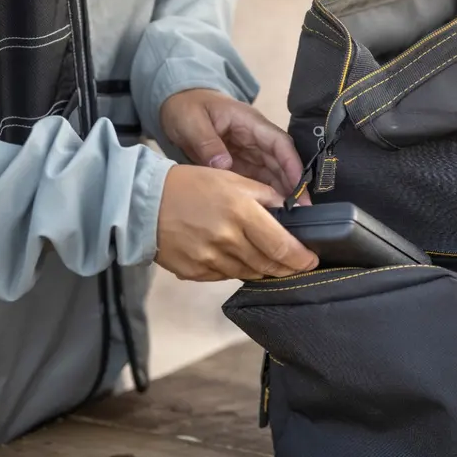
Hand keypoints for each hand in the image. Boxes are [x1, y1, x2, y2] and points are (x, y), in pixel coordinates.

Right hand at [155, 165, 318, 280]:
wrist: (144, 203)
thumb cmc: (189, 186)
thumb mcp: (232, 179)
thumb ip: (265, 195)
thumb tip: (290, 210)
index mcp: (241, 213)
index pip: (282, 246)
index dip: (302, 258)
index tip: (311, 260)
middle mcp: (228, 240)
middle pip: (269, 265)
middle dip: (286, 267)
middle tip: (295, 264)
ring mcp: (210, 260)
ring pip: (249, 273)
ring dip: (262, 268)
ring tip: (266, 259)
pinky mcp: (196, 272)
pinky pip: (225, 276)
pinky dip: (236, 268)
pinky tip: (234, 257)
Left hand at [160, 88, 310, 203]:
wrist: (176, 105)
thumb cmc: (187, 107)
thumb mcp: (193, 121)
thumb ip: (208, 142)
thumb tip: (223, 164)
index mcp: (250, 123)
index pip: (279, 144)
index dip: (292, 165)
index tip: (300, 187)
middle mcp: (255, 139)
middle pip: (281, 163)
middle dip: (293, 186)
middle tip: (301, 211)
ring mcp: (249, 153)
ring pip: (273, 174)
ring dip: (281, 194)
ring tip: (288, 217)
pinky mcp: (240, 165)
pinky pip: (257, 181)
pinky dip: (264, 196)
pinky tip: (267, 213)